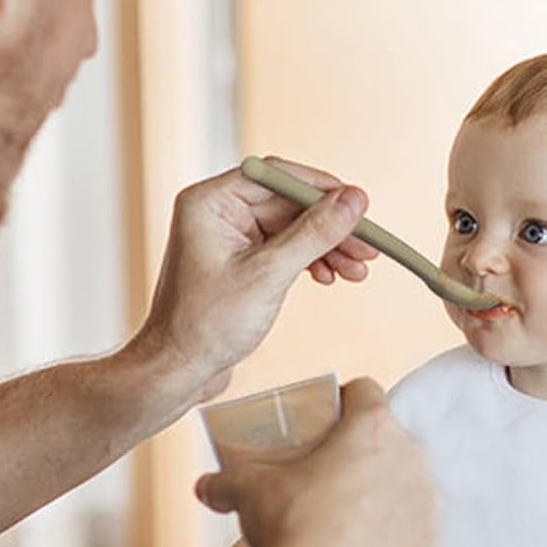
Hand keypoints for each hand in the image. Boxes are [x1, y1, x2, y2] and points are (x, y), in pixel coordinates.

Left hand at [132, 159, 378, 400]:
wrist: (179, 370)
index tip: (357, 203)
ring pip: (291, 227)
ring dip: (327, 246)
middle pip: (288, 203)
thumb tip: (353, 201)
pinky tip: (331, 276)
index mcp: (210, 202)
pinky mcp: (239, 261)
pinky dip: (310, 260)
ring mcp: (228, 238)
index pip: (275, 176)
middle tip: (367, 244)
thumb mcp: (269, 275)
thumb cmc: (204, 326)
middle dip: (330, 225)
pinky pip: (284, 248)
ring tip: (357, 268)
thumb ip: (314, 233)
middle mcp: (217, 213)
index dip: (321, 188)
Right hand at [194, 378, 435, 546]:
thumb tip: (204, 487)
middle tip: (332, 473)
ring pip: (407, 485)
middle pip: (390, 439)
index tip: (330, 417)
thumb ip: (225, 482)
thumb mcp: (247, 493)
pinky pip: (416, 530)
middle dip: (365, 451)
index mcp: (371, 427)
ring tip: (348, 517)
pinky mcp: (432, 545)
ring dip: (385, 494)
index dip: (347, 398)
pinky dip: (396, 537)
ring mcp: (427, 502)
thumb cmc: (289, 529)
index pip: (366, 390)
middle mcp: (411, 457)